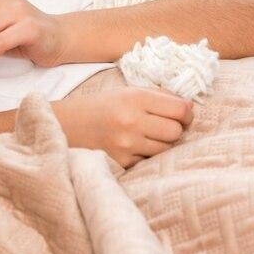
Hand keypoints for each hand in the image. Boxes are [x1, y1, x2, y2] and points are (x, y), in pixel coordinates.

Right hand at [51, 87, 193, 167]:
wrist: (64, 125)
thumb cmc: (98, 106)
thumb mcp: (125, 92)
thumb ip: (157, 96)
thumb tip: (189, 107)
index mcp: (134, 98)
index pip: (180, 109)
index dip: (187, 113)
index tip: (183, 114)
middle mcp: (131, 120)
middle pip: (176, 131)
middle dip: (176, 129)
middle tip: (164, 125)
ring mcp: (126, 144)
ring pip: (166, 148)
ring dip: (163, 143)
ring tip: (148, 136)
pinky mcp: (121, 162)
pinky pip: (149, 161)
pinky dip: (147, 155)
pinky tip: (135, 146)